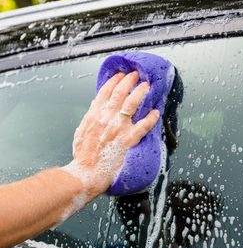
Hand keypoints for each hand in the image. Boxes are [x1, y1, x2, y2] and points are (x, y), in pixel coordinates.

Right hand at [63, 71, 159, 198]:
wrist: (86, 173)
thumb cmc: (83, 156)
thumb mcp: (82, 131)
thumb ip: (90, 117)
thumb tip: (96, 106)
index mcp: (94, 115)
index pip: (105, 92)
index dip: (114, 81)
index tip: (120, 74)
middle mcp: (106, 118)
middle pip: (120, 93)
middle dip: (129, 80)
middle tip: (135, 74)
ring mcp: (118, 128)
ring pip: (132, 104)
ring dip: (141, 92)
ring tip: (147, 85)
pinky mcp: (128, 139)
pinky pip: (143, 125)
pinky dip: (151, 118)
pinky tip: (156, 112)